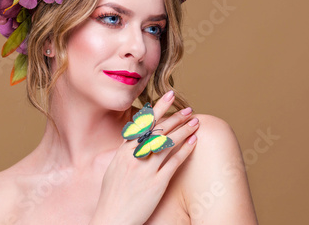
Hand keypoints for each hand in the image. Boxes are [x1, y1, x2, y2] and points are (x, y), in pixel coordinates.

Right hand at [89, 91, 198, 224]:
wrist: (112, 219)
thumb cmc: (112, 196)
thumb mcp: (113, 169)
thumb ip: (124, 153)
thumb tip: (132, 141)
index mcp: (123, 152)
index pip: (143, 124)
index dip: (157, 109)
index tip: (168, 96)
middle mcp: (134, 157)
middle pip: (157, 130)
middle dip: (175, 117)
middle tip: (189, 109)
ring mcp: (145, 170)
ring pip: (168, 143)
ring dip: (184, 130)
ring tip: (196, 121)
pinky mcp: (156, 184)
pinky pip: (174, 162)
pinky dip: (185, 149)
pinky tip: (194, 141)